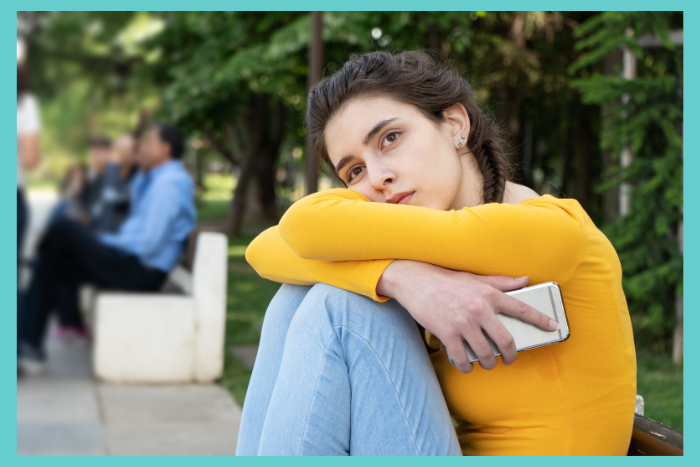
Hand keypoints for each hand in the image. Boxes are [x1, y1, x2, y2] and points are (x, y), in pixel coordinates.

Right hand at [376, 260, 558, 373]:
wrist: (415, 281)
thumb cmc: (447, 280)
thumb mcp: (475, 278)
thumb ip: (501, 282)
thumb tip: (525, 280)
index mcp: (489, 294)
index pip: (522, 309)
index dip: (540, 320)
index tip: (553, 328)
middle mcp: (479, 309)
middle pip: (506, 341)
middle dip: (511, 355)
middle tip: (510, 359)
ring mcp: (463, 323)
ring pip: (485, 354)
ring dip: (489, 363)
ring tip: (488, 363)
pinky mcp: (447, 334)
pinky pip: (463, 359)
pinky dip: (467, 366)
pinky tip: (467, 365)